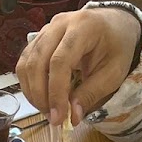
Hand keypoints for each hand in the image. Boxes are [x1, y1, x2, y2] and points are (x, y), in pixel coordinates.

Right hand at [16, 7, 141, 126]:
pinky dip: (29, 84)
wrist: (115, 25)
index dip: (56, 92)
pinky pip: (25, 63)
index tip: (58, 117)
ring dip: (32, 92)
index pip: (60, 61)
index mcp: (83, 27)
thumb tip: (72, 117)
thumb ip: (91, 93)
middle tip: (52, 118)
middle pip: (37, 62)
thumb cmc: (117, 47)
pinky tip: (41, 97)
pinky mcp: (38, 39)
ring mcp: (46, 29)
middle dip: (41, 95)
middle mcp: (60, 23)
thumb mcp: (113, 73)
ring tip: (47, 109)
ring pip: (27, 64)